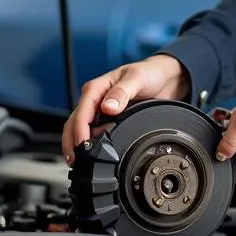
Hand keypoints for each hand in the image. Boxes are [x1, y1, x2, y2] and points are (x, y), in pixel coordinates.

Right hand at [61, 54, 189, 163]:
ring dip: (76, 144)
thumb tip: (107, 108)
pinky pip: (93, 132)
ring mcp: (100, 110)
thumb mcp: (137, 78)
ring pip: (79, 128)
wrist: (163, 77)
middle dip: (72, 142)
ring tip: (80, 162)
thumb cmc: (149, 73)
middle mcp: (95, 99)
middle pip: (74, 122)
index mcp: (97, 87)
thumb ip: (122, 92)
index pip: (81, 111)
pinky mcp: (107, 119)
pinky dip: (89, 144)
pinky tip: (92, 155)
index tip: (83, 145)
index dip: (80, 130)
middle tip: (76, 160)